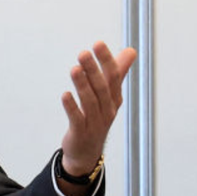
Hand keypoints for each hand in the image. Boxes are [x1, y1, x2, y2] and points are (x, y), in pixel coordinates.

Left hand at [60, 41, 136, 177]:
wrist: (86, 152)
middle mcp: (107, 110)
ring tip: (74, 69)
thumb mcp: (110, 95)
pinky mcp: (81, 133)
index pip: (113, 77)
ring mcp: (95, 122)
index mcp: (114, 99)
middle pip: (102, 88)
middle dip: (93, 70)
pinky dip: (72, 107)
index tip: (98, 44)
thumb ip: (118, 72)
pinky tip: (65, 95)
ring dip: (82, 85)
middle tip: (83, 53)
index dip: (106, 60)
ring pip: (90, 102)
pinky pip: (77, 119)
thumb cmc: (98, 117)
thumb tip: (131, 51)